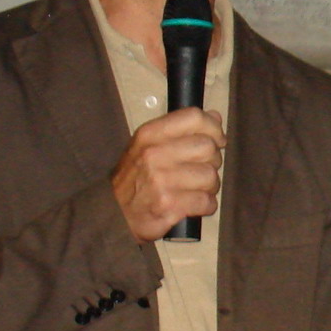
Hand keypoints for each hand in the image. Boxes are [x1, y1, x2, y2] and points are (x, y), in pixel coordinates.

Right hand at [111, 108, 225, 241]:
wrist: (113, 213)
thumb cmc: (135, 178)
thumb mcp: (147, 145)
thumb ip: (179, 130)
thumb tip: (214, 117)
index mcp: (149, 135)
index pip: (194, 117)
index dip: (213, 128)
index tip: (217, 140)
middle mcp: (154, 154)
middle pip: (207, 148)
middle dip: (212, 161)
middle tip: (201, 170)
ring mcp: (161, 180)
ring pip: (211, 176)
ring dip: (210, 186)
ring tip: (196, 189)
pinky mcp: (169, 205)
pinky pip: (206, 201)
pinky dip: (206, 205)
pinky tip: (195, 205)